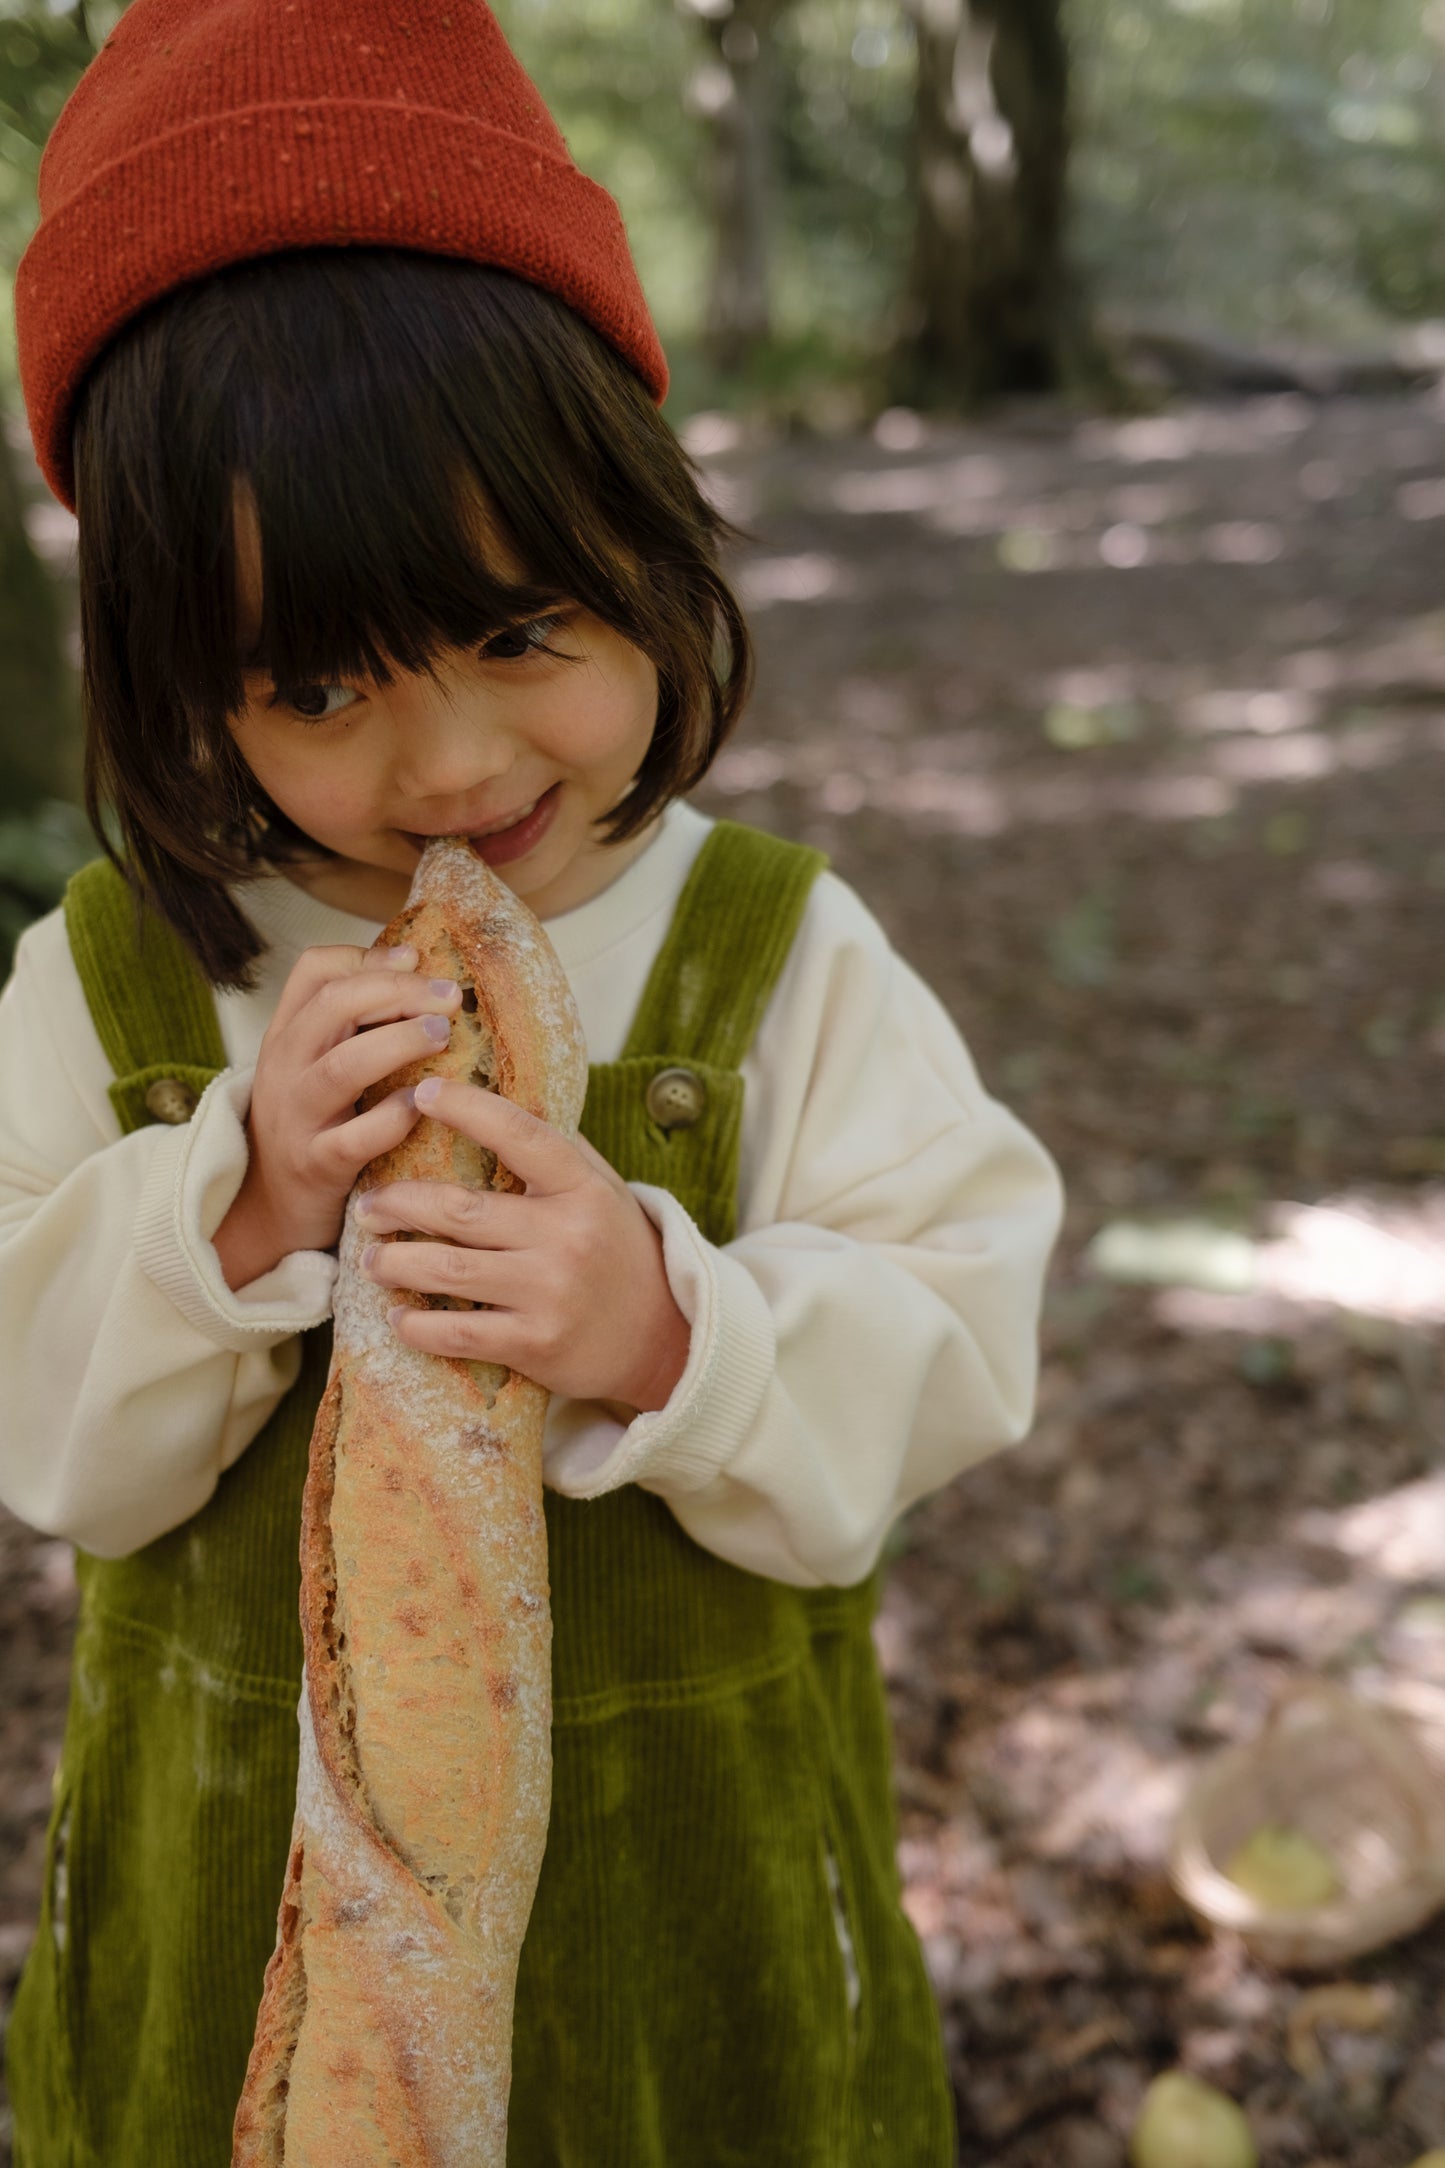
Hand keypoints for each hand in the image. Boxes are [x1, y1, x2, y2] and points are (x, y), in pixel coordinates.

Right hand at [214, 942, 461, 1290]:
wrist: (269, 1208)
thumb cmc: (312, 1125)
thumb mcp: (318, 1064)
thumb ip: (355, 1021)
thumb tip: (418, 965)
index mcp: (287, 1033)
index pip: (314, 970)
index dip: (368, 957)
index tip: (416, 958)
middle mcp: (285, 1067)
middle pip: (333, 1005)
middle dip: (396, 991)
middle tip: (449, 997)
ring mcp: (296, 1117)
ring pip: (343, 1066)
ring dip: (399, 1043)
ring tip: (442, 1034)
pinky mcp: (315, 1165)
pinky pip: (355, 1138)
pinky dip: (392, 1117)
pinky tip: (423, 1105)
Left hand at [355, 1076, 691, 1413]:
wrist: (665, 1340)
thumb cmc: (619, 1253)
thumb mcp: (605, 1192)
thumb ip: (558, 1153)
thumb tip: (498, 1100)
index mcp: (582, 1188)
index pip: (518, 1135)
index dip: (466, 1109)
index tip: (421, 1093)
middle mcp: (566, 1236)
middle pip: (459, 1209)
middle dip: (398, 1204)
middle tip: (367, 1205)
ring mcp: (550, 1292)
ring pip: (447, 1269)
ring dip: (394, 1262)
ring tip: (371, 1258)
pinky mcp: (536, 1343)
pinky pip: (458, 1331)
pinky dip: (417, 1324)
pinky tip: (398, 1316)